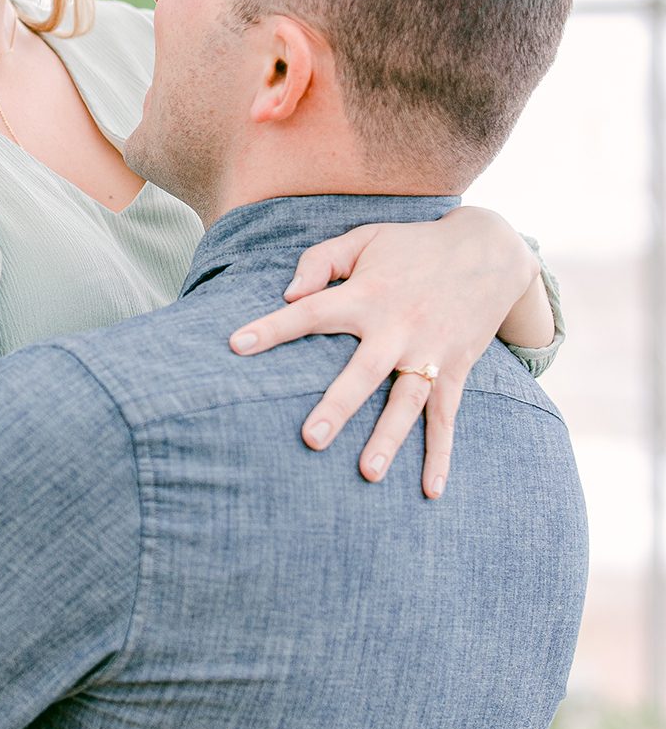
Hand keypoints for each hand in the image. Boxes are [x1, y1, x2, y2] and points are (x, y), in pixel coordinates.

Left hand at [228, 208, 542, 498]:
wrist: (491, 248)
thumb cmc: (413, 245)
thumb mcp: (365, 238)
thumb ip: (321, 260)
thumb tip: (288, 294)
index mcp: (367, 294)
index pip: (311, 313)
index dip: (273, 327)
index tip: (236, 344)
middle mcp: (398, 327)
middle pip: (363, 372)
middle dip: (338, 405)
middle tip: (311, 438)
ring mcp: (429, 351)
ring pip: (406, 402)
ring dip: (389, 438)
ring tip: (367, 473)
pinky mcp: (456, 368)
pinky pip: (446, 416)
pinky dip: (441, 453)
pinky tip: (431, 490)